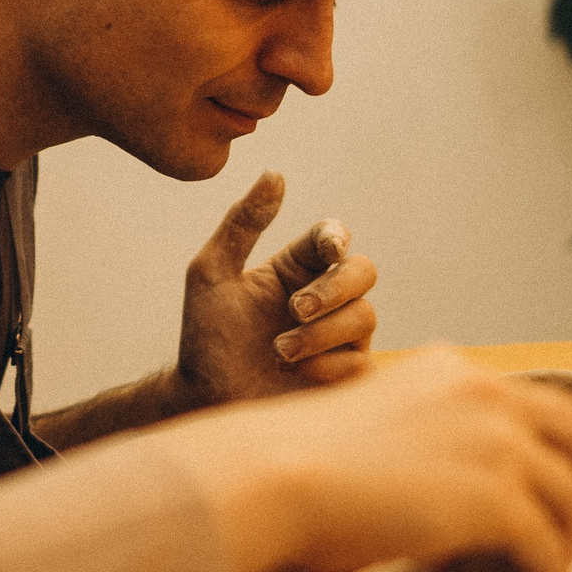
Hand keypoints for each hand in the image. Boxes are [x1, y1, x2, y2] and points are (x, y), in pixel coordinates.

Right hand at [149, 349, 571, 571]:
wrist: (273, 477)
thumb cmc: (295, 467)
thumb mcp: (374, 425)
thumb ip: (420, 443)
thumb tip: (442, 494)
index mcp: (453, 371)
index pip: (537, 404)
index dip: (549, 455)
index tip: (537, 496)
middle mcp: (486, 394)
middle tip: (558, 536)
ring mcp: (498, 444)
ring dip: (566, 544)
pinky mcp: (498, 501)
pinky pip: (549, 548)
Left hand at [170, 172, 376, 406]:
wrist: (205, 399)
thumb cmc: (206, 337)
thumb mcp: (212, 273)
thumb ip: (242, 223)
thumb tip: (275, 173)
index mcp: (295, 268)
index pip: (331, 238)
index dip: (336, 237)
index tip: (327, 248)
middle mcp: (324, 298)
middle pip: (364, 271)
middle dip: (334, 288)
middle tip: (296, 308)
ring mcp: (340, 338)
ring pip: (365, 317)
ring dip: (320, 333)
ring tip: (279, 350)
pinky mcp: (346, 375)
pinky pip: (361, 360)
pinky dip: (326, 364)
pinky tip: (294, 372)